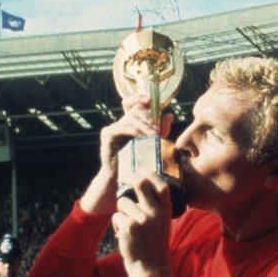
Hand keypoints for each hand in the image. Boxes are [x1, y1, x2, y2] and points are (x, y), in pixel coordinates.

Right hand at [79, 96, 173, 214]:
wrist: (124, 178)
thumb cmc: (140, 163)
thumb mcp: (154, 144)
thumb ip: (161, 130)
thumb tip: (169, 115)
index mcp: (133, 123)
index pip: (134, 103)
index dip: (140, 98)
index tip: (150, 99)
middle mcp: (122, 122)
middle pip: (136, 109)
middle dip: (149, 118)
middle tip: (157, 130)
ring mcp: (114, 127)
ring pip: (131, 117)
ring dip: (144, 126)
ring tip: (153, 135)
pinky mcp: (108, 134)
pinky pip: (121, 127)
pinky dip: (133, 130)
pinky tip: (141, 137)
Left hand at [112, 170, 172, 276]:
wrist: (150, 267)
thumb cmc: (154, 244)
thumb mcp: (162, 224)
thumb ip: (155, 207)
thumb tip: (141, 186)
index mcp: (166, 211)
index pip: (160, 185)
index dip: (150, 174)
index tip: (141, 170)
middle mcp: (156, 213)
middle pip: (140, 184)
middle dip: (129, 177)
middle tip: (123, 177)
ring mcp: (142, 219)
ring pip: (123, 201)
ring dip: (121, 209)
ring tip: (128, 224)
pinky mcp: (128, 227)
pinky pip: (116, 215)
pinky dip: (117, 223)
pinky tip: (124, 234)